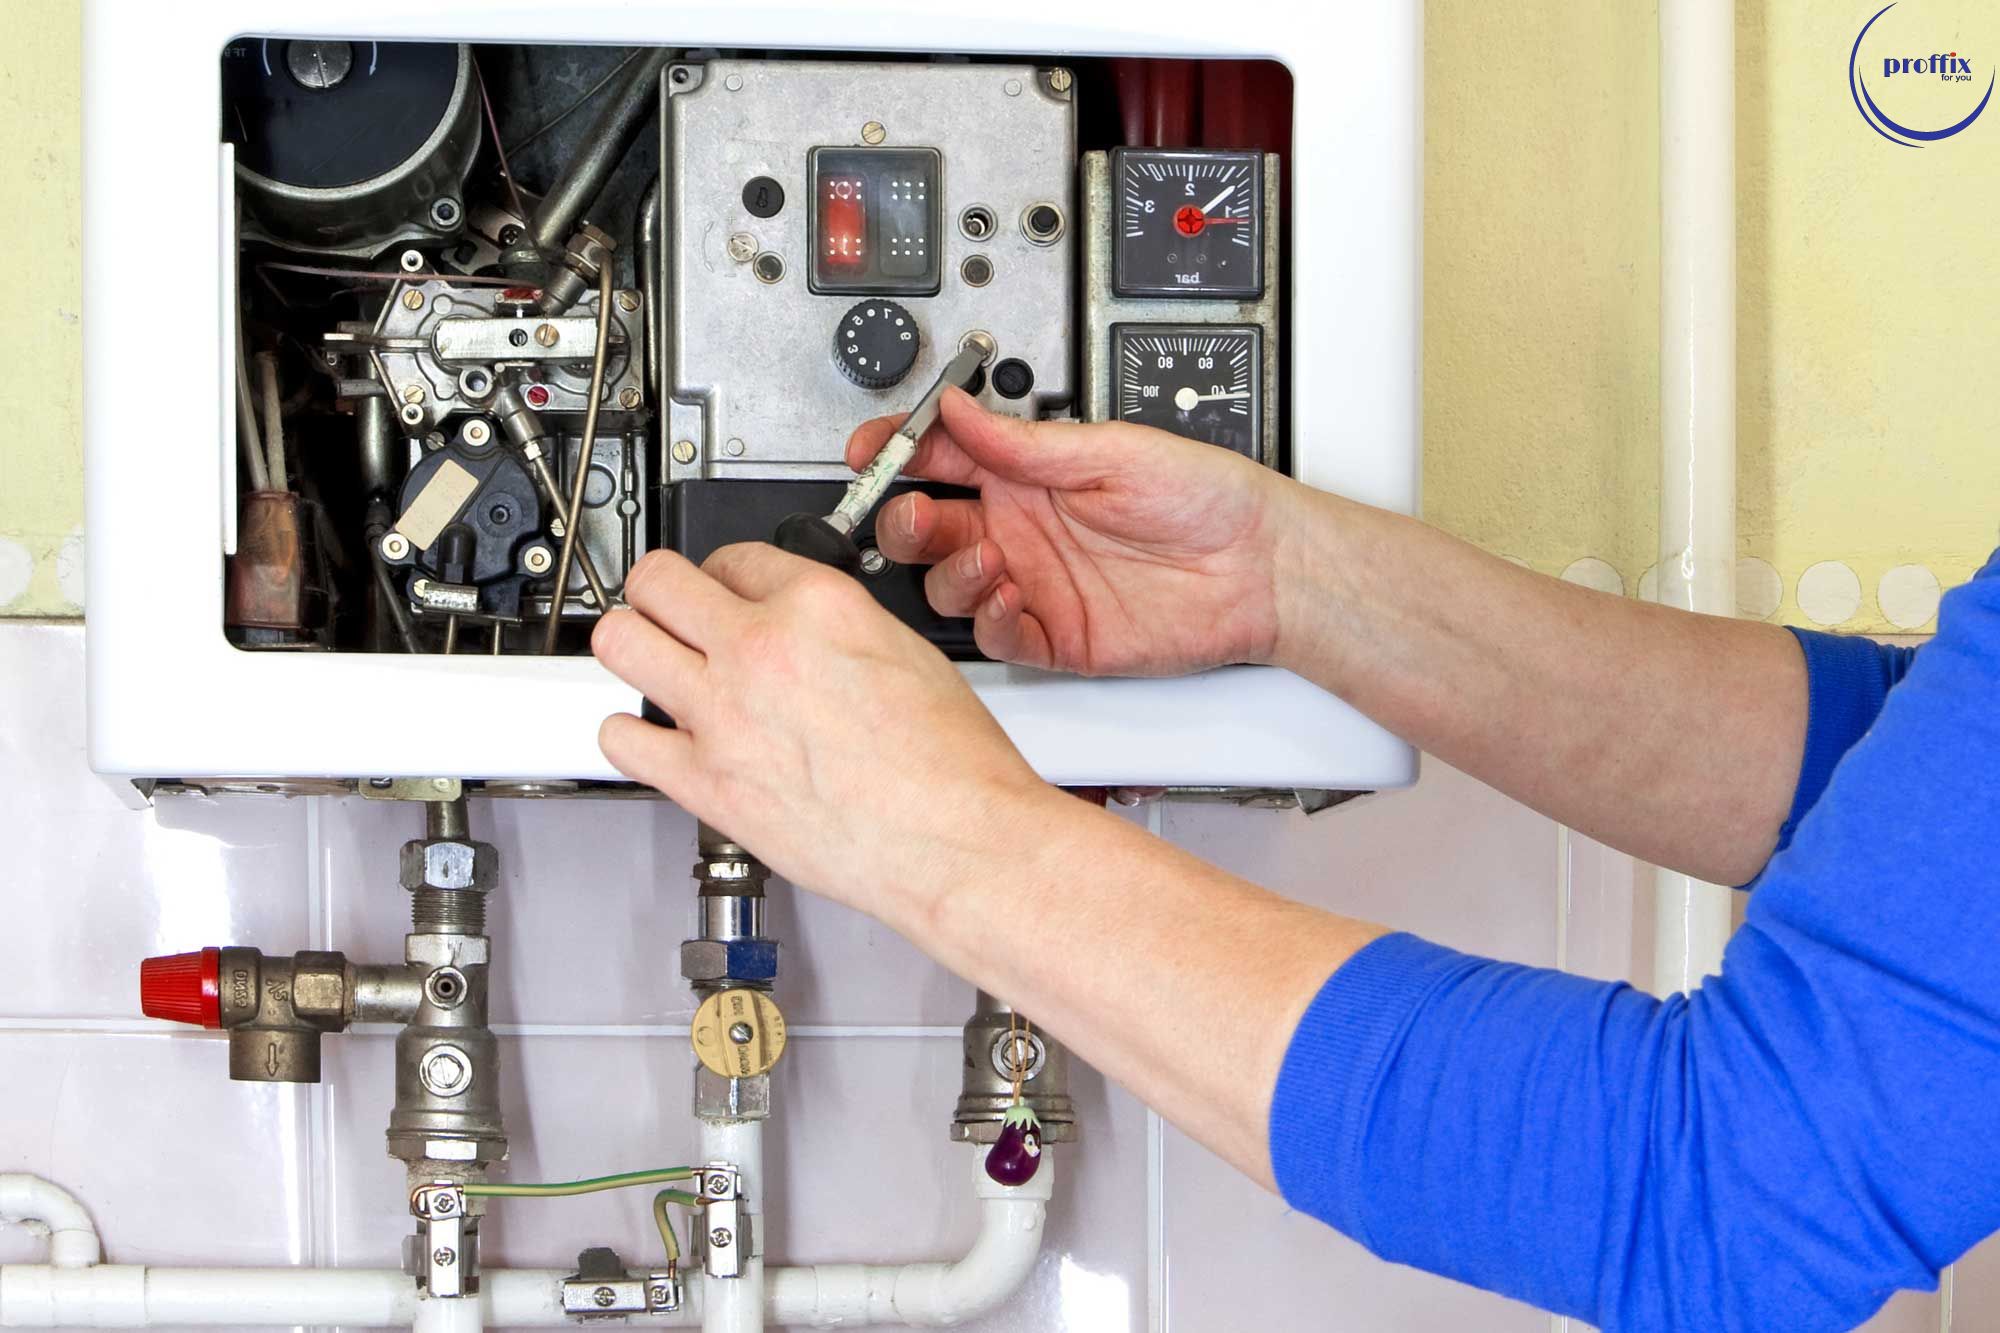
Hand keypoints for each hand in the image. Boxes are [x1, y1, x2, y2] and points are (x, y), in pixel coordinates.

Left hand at [591, 544, 1074, 913]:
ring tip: (650, 660)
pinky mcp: (704, 782)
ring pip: (619, 642)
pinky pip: (621, 738)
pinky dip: (627, 733)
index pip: (733, 557)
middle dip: (660, 592)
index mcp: (817, 605)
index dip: (727, 576)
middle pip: (656, 580)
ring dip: (632, 645)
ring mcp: (722, 714)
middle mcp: (760, 648)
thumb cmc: (951, 763)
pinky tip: (652, 735)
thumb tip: (798, 629)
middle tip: (668, 610)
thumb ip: (833, 628)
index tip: (724, 593)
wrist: (957, 841)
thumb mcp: (906, 651)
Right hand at [847, 390, 1290, 675]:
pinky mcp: (1055, 637)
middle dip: (903, 518)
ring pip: (949, 584)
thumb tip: (956, 409)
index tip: (872, 449)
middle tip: (913, 513)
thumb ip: (1025, 441)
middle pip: (927, 526)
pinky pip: (996, 637)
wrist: (1263, 568)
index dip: (898, 451)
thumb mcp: (1112, 451)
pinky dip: (989, 621)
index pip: (940, 457)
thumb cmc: (1207, 498)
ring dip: (950, 571)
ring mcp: (1034, 582)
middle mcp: (1021, 528)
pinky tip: (1011, 598)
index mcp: (1028, 473)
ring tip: (988, 557)